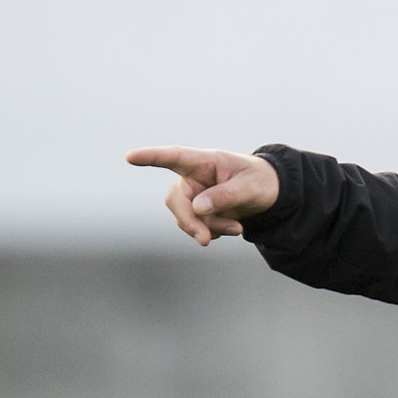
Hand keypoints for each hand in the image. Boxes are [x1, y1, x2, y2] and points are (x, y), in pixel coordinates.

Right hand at [126, 146, 279, 245]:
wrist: (268, 193)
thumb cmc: (258, 180)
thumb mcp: (249, 187)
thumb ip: (225, 196)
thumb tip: (196, 208)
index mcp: (203, 162)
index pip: (174, 157)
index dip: (151, 157)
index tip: (130, 157)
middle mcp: (191, 178)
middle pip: (176, 200)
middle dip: (190, 222)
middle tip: (205, 240)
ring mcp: (192, 196)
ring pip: (187, 218)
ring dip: (210, 228)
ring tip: (237, 228)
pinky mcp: (196, 212)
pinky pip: (197, 227)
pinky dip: (214, 232)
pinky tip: (232, 228)